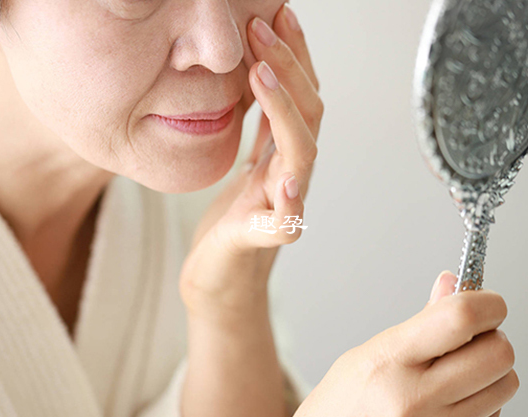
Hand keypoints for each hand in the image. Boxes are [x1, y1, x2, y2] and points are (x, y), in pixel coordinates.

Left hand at [179, 3, 322, 315]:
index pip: (301, 98)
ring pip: (300, 158)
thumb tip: (263, 76)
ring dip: (285, 115)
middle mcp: (290, 176)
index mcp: (283, 156)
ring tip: (262, 77)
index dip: (295, 57)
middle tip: (259, 29)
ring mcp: (281, 208)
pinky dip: (288, 205)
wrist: (220, 279)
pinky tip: (285, 183)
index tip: (276, 16)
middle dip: (287, 69)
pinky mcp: (260, 241)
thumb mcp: (246, 163)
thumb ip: (261, 128)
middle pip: (307, 117)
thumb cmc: (232, 221)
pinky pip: (283, 225)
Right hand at [267, 272, 519, 416]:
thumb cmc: (339, 408)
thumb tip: (454, 286)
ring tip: (457, 372)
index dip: (486, 303)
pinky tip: (451, 401)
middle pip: (497, 353)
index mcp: (389, 362)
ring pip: (505, 385)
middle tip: (471, 336)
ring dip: (490, 371)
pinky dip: (482, 402)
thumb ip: (420, 323)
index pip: (459, 319)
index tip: (487, 302)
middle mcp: (416, 401)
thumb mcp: (368, 353)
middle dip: (492, 337)